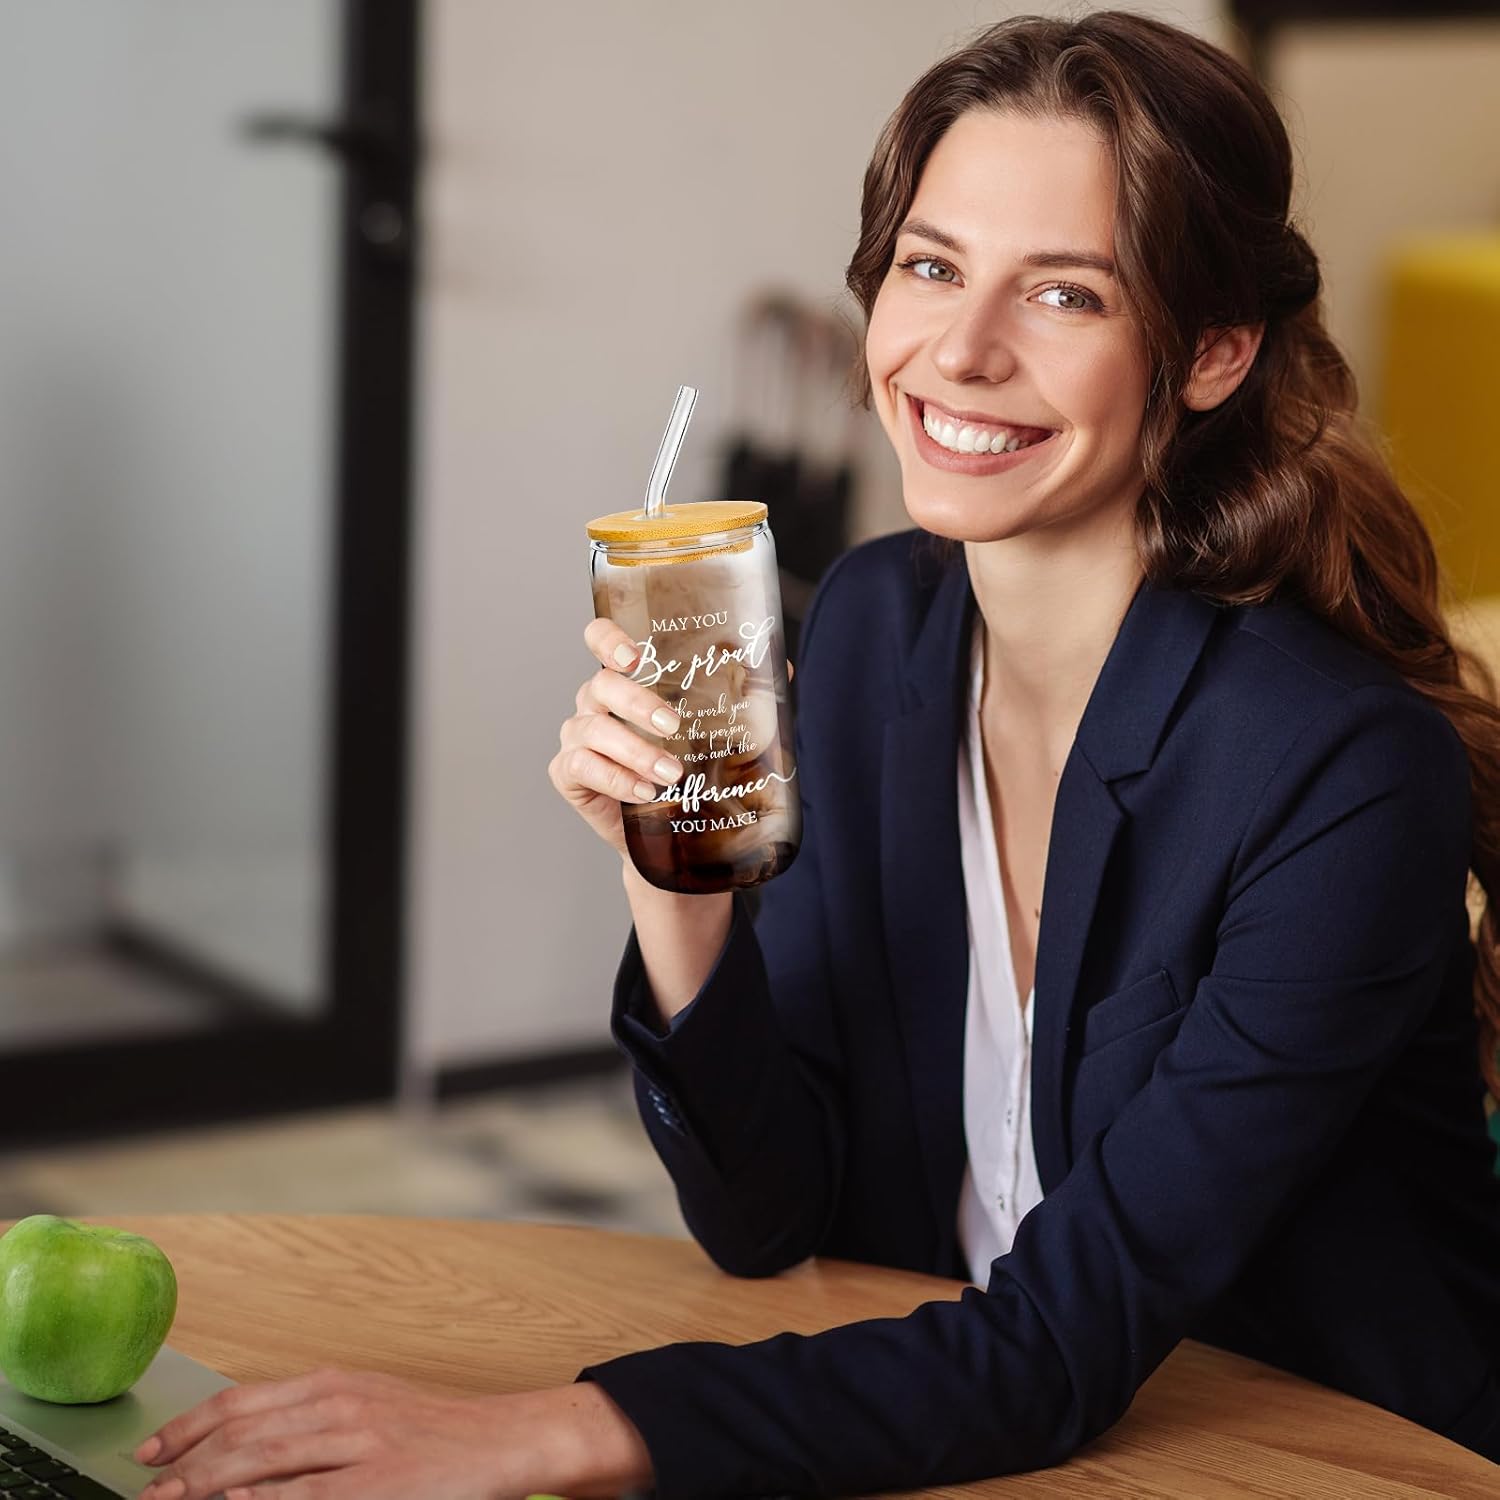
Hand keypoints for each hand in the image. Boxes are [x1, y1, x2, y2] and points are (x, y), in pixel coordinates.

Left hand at [133, 1367, 653, 1499]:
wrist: (504, 1439)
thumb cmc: (437, 1432)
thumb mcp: (371, 1407)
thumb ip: (314, 1420)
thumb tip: (245, 1446)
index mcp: (335, 1383)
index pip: (244, 1401)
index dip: (189, 1428)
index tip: (152, 1452)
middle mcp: (341, 1406)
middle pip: (243, 1434)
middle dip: (185, 1466)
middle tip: (146, 1493)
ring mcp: (359, 1446)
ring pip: (264, 1463)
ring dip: (206, 1488)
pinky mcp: (378, 1485)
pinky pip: (305, 1496)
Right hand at [548, 618, 791, 861]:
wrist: (677, 834)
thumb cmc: (694, 769)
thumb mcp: (722, 729)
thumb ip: (747, 694)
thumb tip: (780, 663)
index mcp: (626, 680)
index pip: (600, 640)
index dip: (608, 639)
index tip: (634, 657)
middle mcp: (596, 703)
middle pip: (600, 685)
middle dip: (637, 703)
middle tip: (673, 726)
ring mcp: (578, 738)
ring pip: (592, 730)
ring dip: (635, 751)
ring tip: (671, 774)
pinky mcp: (569, 775)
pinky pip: (582, 768)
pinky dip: (615, 779)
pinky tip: (645, 792)